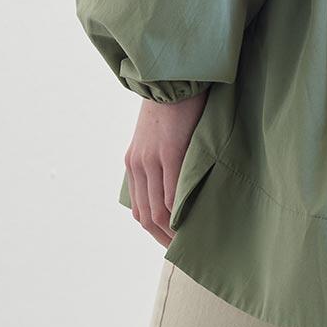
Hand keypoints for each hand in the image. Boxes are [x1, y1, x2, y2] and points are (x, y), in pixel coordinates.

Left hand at [125, 91, 206, 246]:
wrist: (173, 74)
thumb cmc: (174, 103)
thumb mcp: (158, 135)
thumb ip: (161, 159)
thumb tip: (175, 183)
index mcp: (134, 162)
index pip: (140, 208)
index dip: (154, 231)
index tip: (172, 242)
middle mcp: (138, 164)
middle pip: (146, 215)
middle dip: (163, 239)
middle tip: (183, 252)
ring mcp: (152, 160)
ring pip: (159, 210)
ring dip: (172, 232)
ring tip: (190, 244)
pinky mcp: (170, 152)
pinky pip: (173, 193)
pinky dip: (180, 213)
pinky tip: (192, 222)